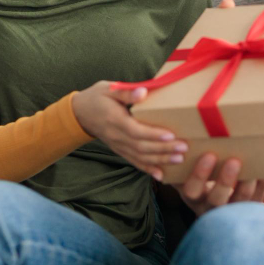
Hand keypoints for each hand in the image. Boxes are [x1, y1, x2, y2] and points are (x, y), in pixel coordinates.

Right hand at [71, 0, 238, 180]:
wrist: (80, 113)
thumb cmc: (97, 97)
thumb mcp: (108, 89)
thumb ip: (126, 92)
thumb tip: (143, 92)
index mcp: (115, 120)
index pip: (136, 130)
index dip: (153, 135)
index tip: (171, 135)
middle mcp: (116, 136)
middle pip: (142, 146)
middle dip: (164, 149)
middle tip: (184, 148)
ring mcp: (118, 146)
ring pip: (140, 157)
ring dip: (160, 160)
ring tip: (180, 159)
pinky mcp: (120, 150)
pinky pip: (134, 162)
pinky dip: (148, 169)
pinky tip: (161, 175)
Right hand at [175, 152, 263, 216]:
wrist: (222, 211)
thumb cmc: (202, 183)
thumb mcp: (188, 177)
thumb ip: (181, 164)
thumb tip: (176, 137)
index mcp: (193, 198)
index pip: (192, 190)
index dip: (199, 175)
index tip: (208, 155)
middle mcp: (211, 209)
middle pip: (216, 200)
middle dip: (225, 181)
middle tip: (234, 161)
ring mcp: (232, 213)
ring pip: (240, 202)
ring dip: (247, 183)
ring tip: (255, 165)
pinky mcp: (250, 211)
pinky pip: (259, 198)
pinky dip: (263, 183)